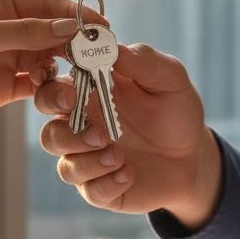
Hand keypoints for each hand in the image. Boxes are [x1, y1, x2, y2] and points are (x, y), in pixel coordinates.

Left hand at [0, 0, 80, 211]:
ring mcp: (8, 59)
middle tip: (98, 57)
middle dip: (75, 43)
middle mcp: (6, 29)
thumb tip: (70, 26)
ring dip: (64, 68)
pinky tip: (54, 92)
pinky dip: (50, 88)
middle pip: (53, 31)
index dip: (75, 13)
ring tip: (76, 78)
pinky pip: (39, 86)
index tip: (100, 27)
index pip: (47, 4)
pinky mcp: (7, 89)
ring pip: (50, 60)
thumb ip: (26, 32)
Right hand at [33, 40, 222, 228]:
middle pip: (48, 132)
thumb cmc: (175, 110)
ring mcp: (89, 161)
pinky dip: (107, 184)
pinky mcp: (102, 189)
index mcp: (89, 95)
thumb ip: (143, 60)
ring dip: (88, 161)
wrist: (194, 155)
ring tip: (119, 155)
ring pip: (65, 167)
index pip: (50, 88)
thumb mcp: (169, 78)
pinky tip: (128, 174)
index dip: (46, 88)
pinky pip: (90, 191)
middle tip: (97, 132)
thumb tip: (112, 47)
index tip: (67, 92)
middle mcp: (82, 129)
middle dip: (65, 133)